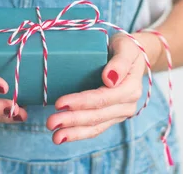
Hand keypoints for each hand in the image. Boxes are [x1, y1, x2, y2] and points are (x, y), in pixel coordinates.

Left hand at [46, 33, 161, 143]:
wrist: (131, 56)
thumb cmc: (125, 47)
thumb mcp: (126, 46)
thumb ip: (120, 61)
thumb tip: (109, 79)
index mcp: (130, 87)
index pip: (103, 98)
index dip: (82, 102)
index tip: (60, 103)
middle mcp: (128, 104)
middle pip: (97, 115)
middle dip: (73, 120)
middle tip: (50, 122)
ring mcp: (120, 113)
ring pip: (96, 126)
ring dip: (74, 132)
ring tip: (55, 136)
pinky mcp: (111, 117)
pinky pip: (96, 128)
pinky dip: (79, 134)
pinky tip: (63, 136)